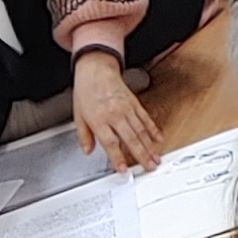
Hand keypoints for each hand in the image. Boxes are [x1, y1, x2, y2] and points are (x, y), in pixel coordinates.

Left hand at [71, 49, 164, 169]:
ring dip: (150, 146)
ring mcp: (127, 108)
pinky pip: (145, 118)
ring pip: (141, 130)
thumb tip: (87, 150)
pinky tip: (158, 139)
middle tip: (149, 167)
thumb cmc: (86, 91)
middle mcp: (115, 114)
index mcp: (99, 119)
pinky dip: (153, 130)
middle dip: (142, 155)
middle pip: (131, 138)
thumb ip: (84, 135)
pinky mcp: (134, 103)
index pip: (110, 143)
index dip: (117, 157)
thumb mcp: (78, 115)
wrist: (96, 69)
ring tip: (156, 158)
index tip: (123, 169)